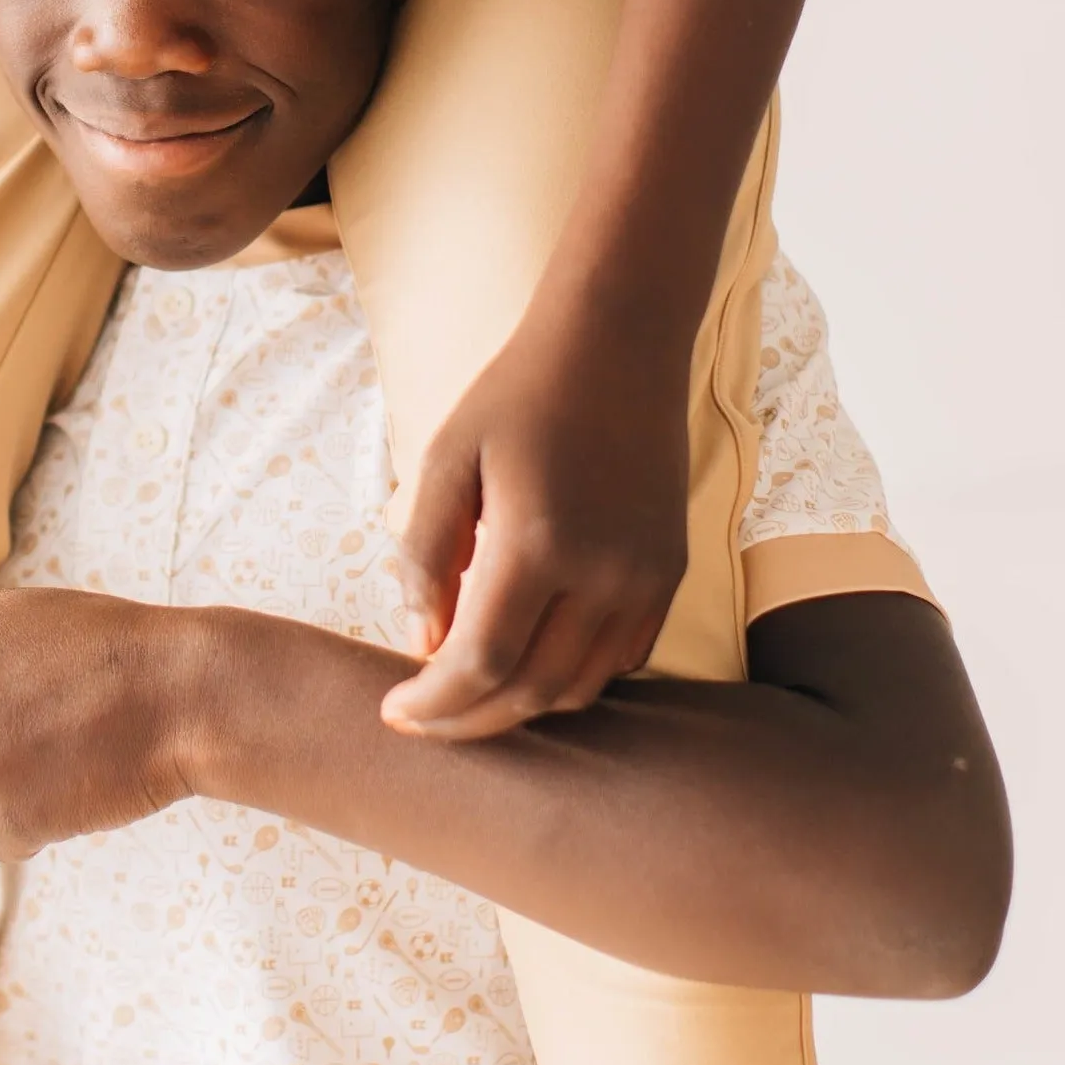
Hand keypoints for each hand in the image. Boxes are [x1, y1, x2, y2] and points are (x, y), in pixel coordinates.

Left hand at [381, 291, 691, 736]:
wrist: (617, 344)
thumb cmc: (518, 394)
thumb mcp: (447, 459)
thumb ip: (426, 554)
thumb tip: (423, 644)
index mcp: (537, 542)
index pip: (482, 663)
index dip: (434, 703)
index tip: (393, 713)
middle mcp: (604, 573)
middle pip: (532, 692)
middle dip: (468, 720)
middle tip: (421, 719)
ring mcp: (647, 578)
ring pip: (580, 687)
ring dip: (520, 706)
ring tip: (467, 694)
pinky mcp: (671, 572)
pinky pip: (621, 659)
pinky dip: (570, 677)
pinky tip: (528, 661)